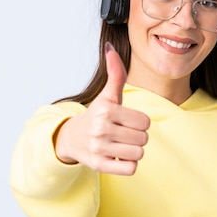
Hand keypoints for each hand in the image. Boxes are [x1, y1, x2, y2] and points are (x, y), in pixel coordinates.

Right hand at [55, 42, 149, 174]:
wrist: (72, 138)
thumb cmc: (98, 115)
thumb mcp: (108, 95)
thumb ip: (115, 73)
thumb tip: (111, 47)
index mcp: (106, 110)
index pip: (145, 122)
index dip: (140, 123)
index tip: (127, 122)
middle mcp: (101, 129)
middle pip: (144, 139)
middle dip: (137, 137)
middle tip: (123, 134)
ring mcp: (98, 148)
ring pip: (138, 154)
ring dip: (133, 151)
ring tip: (120, 146)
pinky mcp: (98, 166)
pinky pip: (130, 169)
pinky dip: (128, 165)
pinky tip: (117, 157)